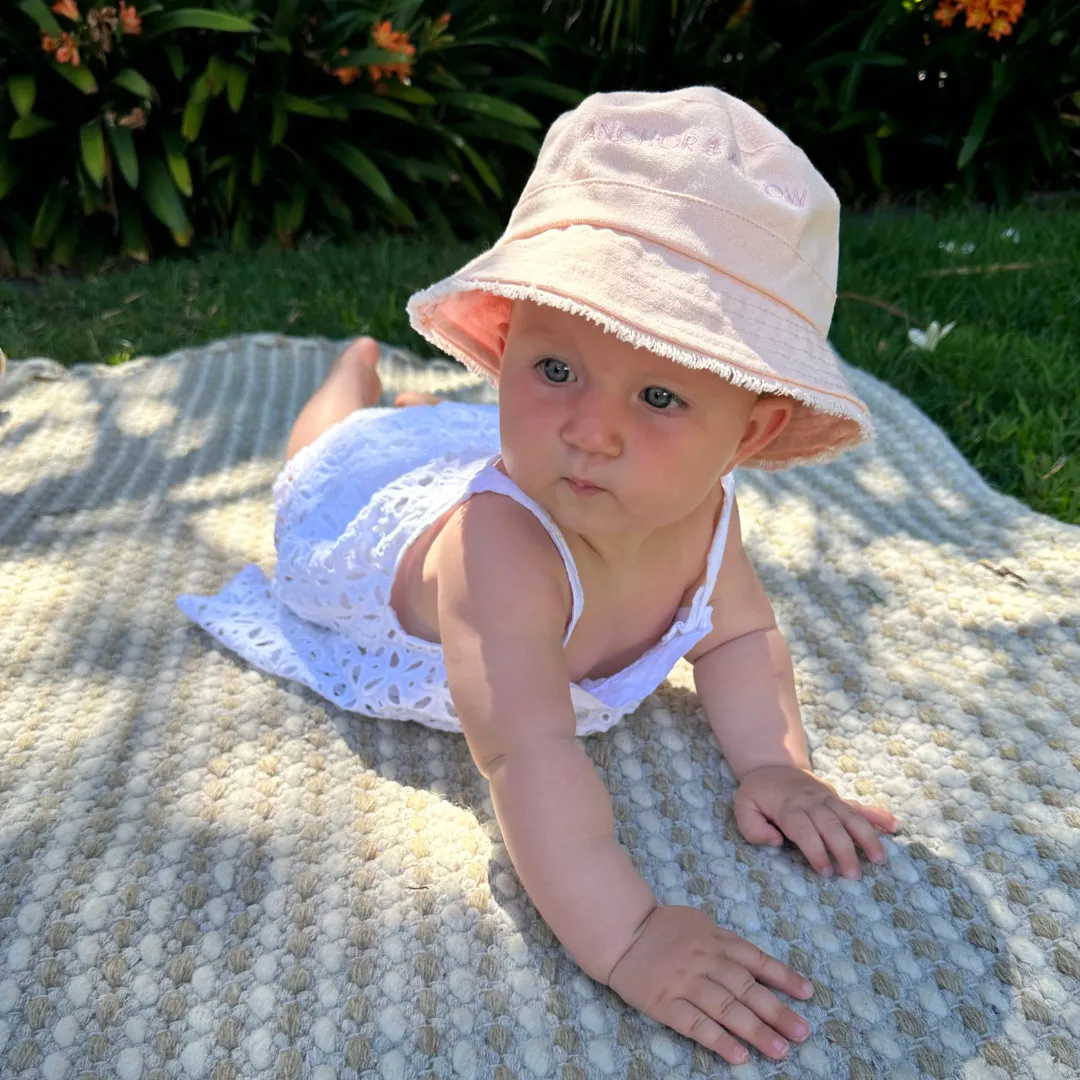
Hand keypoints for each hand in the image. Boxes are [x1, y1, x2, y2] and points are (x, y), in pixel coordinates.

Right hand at [607, 904, 813, 1064]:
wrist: (620, 933)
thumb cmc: (662, 928)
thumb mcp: (698, 922)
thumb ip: (725, 942)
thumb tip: (756, 963)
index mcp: (714, 940)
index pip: (755, 959)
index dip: (782, 977)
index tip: (807, 995)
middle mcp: (704, 961)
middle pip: (745, 988)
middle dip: (775, 1011)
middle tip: (801, 1032)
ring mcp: (684, 983)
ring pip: (725, 1009)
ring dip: (754, 1031)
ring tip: (780, 1051)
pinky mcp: (665, 1004)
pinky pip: (695, 1025)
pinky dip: (718, 1040)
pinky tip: (738, 1055)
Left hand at [734, 765, 898, 879]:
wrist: (772, 765)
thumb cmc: (757, 794)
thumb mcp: (743, 808)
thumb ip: (753, 827)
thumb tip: (775, 840)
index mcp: (788, 807)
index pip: (804, 830)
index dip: (815, 850)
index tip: (826, 871)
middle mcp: (811, 801)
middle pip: (831, 825)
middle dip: (844, 850)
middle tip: (854, 876)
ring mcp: (827, 797)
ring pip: (850, 816)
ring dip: (866, 836)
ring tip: (880, 859)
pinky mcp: (837, 797)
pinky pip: (859, 805)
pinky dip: (877, 814)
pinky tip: (894, 825)